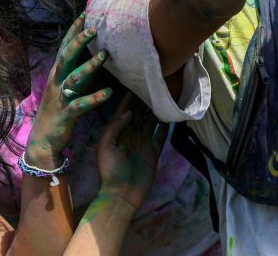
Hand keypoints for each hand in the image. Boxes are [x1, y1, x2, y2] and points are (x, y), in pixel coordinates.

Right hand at [24, 15, 112, 167]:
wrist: (43, 140)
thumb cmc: (58, 111)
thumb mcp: (64, 88)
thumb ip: (76, 72)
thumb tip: (93, 55)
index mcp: (56, 74)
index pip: (64, 46)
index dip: (74, 30)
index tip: (85, 13)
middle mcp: (56, 82)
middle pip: (66, 56)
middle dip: (79, 41)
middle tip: (94, 28)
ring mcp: (59, 97)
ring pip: (74, 77)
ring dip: (90, 65)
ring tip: (105, 55)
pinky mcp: (66, 114)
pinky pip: (81, 104)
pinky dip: (94, 98)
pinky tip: (109, 94)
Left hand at [95, 93, 161, 209]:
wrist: (121, 194)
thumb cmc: (109, 170)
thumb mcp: (106, 145)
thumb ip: (115, 127)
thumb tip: (129, 111)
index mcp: (117, 131)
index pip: (124, 110)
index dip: (129, 98)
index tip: (136, 83)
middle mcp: (130, 134)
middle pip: (139, 113)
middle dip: (144, 100)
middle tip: (153, 85)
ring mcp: (143, 142)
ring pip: (151, 122)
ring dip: (156, 110)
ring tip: (164, 95)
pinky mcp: (153, 152)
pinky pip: (161, 136)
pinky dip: (166, 126)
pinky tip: (171, 115)